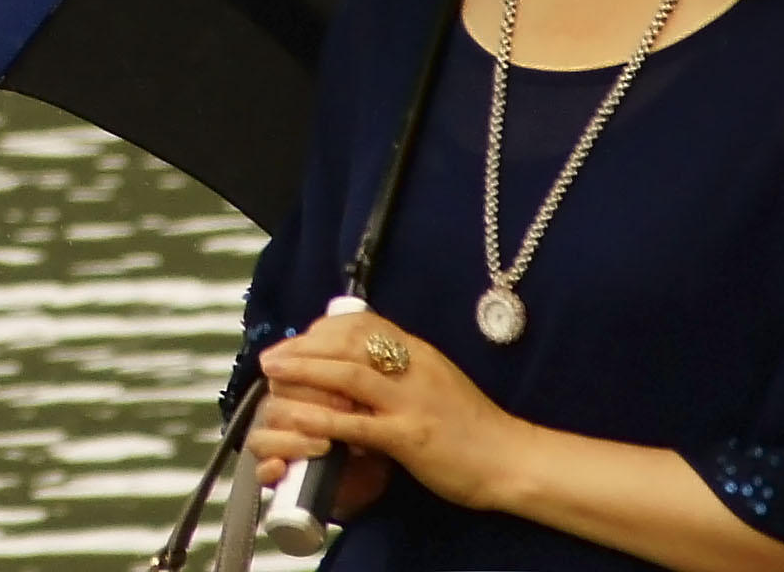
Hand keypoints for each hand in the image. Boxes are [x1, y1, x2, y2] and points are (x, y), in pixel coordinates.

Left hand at [250, 308, 524, 518]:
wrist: (510, 458)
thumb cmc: (472, 426)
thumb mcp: (437, 381)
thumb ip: (403, 370)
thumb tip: (362, 365)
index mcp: (419, 353)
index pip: (362, 325)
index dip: (323, 330)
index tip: (299, 341)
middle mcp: (414, 368)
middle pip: (348, 344)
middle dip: (303, 347)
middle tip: (272, 358)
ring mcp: (411, 401)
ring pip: (347, 376)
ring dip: (304, 372)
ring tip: (273, 373)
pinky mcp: (410, 437)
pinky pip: (358, 425)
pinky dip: (323, 421)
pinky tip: (298, 420)